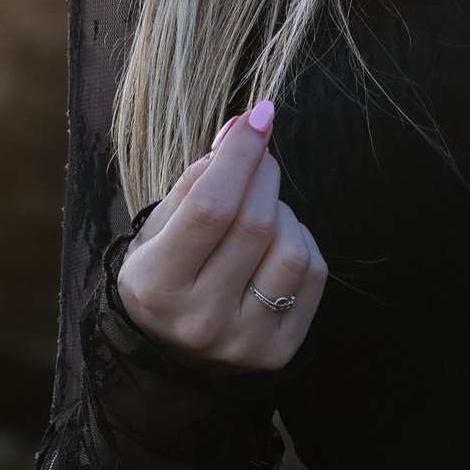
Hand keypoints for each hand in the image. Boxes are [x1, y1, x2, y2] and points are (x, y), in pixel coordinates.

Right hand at [116, 99, 328, 377]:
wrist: (168, 352)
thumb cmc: (163, 274)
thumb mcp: (157, 229)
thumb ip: (196, 181)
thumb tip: (243, 129)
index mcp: (156, 285)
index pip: (210, 208)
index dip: (240, 156)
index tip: (258, 117)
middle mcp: (200, 320)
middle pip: (254, 224)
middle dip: (263, 173)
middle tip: (260, 155)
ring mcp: (243, 342)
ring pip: (290, 249)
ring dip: (283, 211)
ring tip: (262, 209)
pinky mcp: (278, 352)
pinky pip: (313, 275)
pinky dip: (301, 241)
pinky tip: (278, 240)